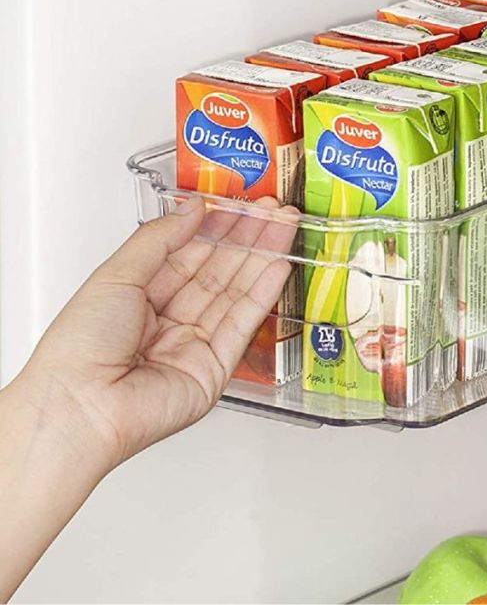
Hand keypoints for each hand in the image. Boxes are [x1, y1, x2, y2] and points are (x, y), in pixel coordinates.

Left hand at [20, 195, 295, 471]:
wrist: (80, 407)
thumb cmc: (78, 349)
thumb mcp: (115, 275)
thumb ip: (159, 239)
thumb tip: (191, 209)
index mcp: (138, 296)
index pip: (188, 253)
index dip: (216, 225)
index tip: (239, 202)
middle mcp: (168, 320)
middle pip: (218, 270)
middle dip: (248, 237)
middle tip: (274, 211)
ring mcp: (194, 344)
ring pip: (236, 292)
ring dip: (263, 257)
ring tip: (284, 228)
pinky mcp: (215, 368)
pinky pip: (244, 323)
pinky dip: (263, 293)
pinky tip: (277, 265)